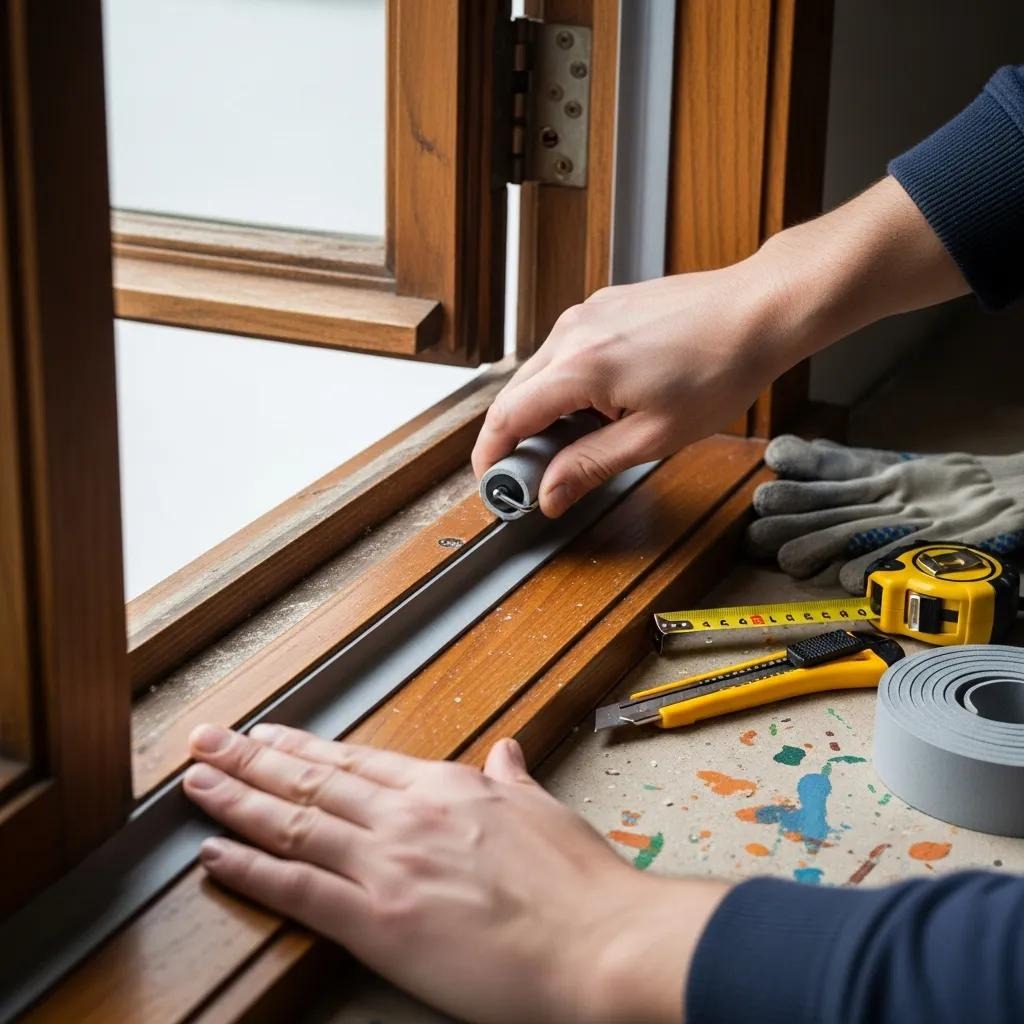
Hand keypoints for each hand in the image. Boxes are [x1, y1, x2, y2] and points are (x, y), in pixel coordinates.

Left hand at [183, 724, 726, 1023]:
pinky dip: (252, 868)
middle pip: (313, 780)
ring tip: (197, 781)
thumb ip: (514, 780)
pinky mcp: (377, 921)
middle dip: (251, 758)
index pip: (358, 761)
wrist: (596, 940)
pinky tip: (216, 853)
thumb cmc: (578, 883)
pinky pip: (299, 888)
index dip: (306, 747)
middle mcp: (408, 816)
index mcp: (447, 788)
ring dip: (238, 800)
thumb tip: (507, 753)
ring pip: (294, 821)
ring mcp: (388, 864)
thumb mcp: (546, 812)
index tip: (270, 735)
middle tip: (207, 740)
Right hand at [472, 259, 795, 516]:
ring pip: (540, 371)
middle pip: (515, 393)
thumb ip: (591, 465)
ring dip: (545, 409)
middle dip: (515, 437)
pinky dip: (567, 382)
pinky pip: (566, 350)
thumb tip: (550, 493)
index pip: (507, 417)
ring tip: (580, 439)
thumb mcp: (653, 437)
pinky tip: (601, 403)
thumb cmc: (719, 368)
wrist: (758, 310)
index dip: (490, 455)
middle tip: (535, 474)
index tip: (492, 481)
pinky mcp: (603, 305)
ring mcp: (587, 312)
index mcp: (579, 367)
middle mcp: (573, 331)